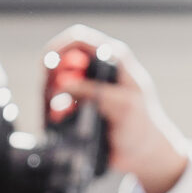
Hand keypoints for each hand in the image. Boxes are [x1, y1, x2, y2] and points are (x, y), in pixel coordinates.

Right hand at [47, 26, 189, 192]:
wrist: (142, 153)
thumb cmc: (141, 125)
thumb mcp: (124, 105)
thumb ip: (96, 91)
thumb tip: (64, 85)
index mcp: (113, 58)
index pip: (78, 39)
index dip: (59, 50)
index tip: (49, 68)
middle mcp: (97, 68)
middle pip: (60, 59)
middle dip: (51, 76)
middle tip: (54, 96)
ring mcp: (86, 87)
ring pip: (54, 81)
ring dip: (50, 96)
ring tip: (59, 112)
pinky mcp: (79, 105)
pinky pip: (56, 102)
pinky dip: (53, 109)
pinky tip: (59, 119)